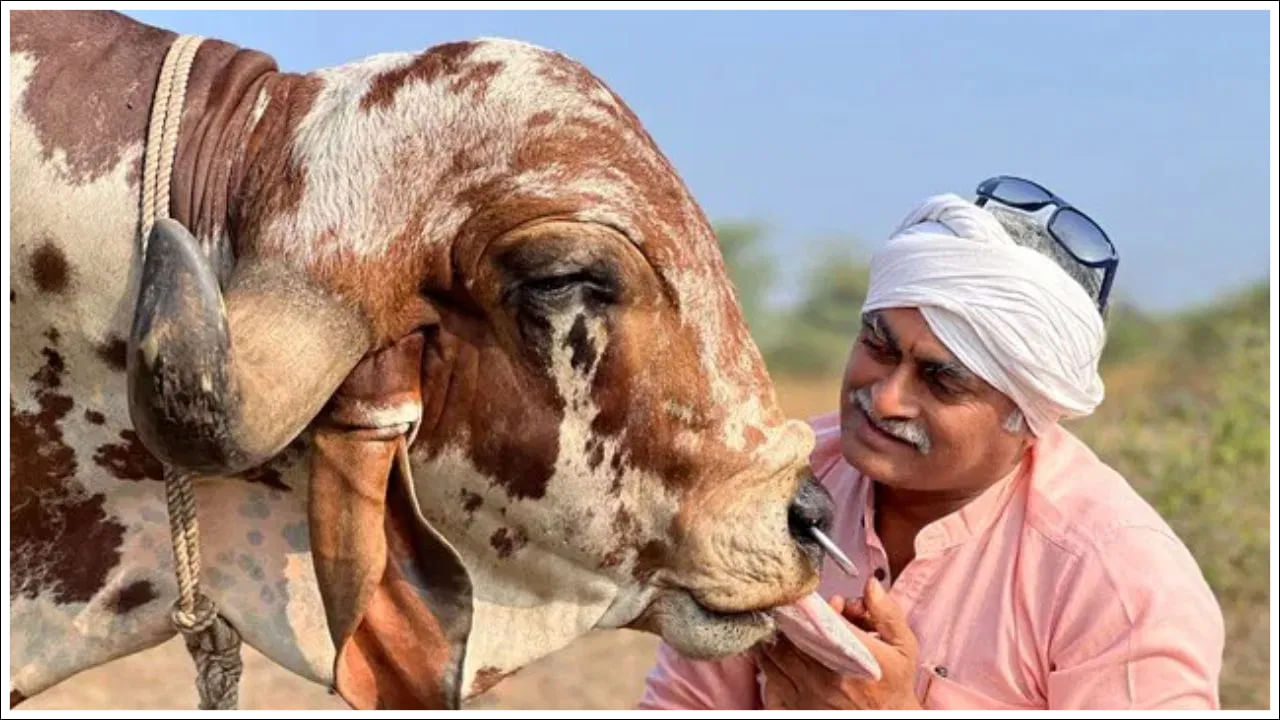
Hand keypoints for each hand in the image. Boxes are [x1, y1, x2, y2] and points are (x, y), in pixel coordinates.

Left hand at [758, 577, 921, 709]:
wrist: (889, 719)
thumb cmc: (893, 683)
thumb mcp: (903, 647)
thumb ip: (886, 614)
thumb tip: (870, 585)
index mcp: (853, 656)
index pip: (820, 621)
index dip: (813, 606)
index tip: (816, 601)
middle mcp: (826, 675)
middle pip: (790, 635)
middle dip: (789, 617)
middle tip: (793, 608)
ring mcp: (808, 692)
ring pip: (773, 655)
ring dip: (773, 637)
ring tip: (779, 625)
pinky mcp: (797, 706)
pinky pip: (770, 679)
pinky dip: (767, 663)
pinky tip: (773, 653)